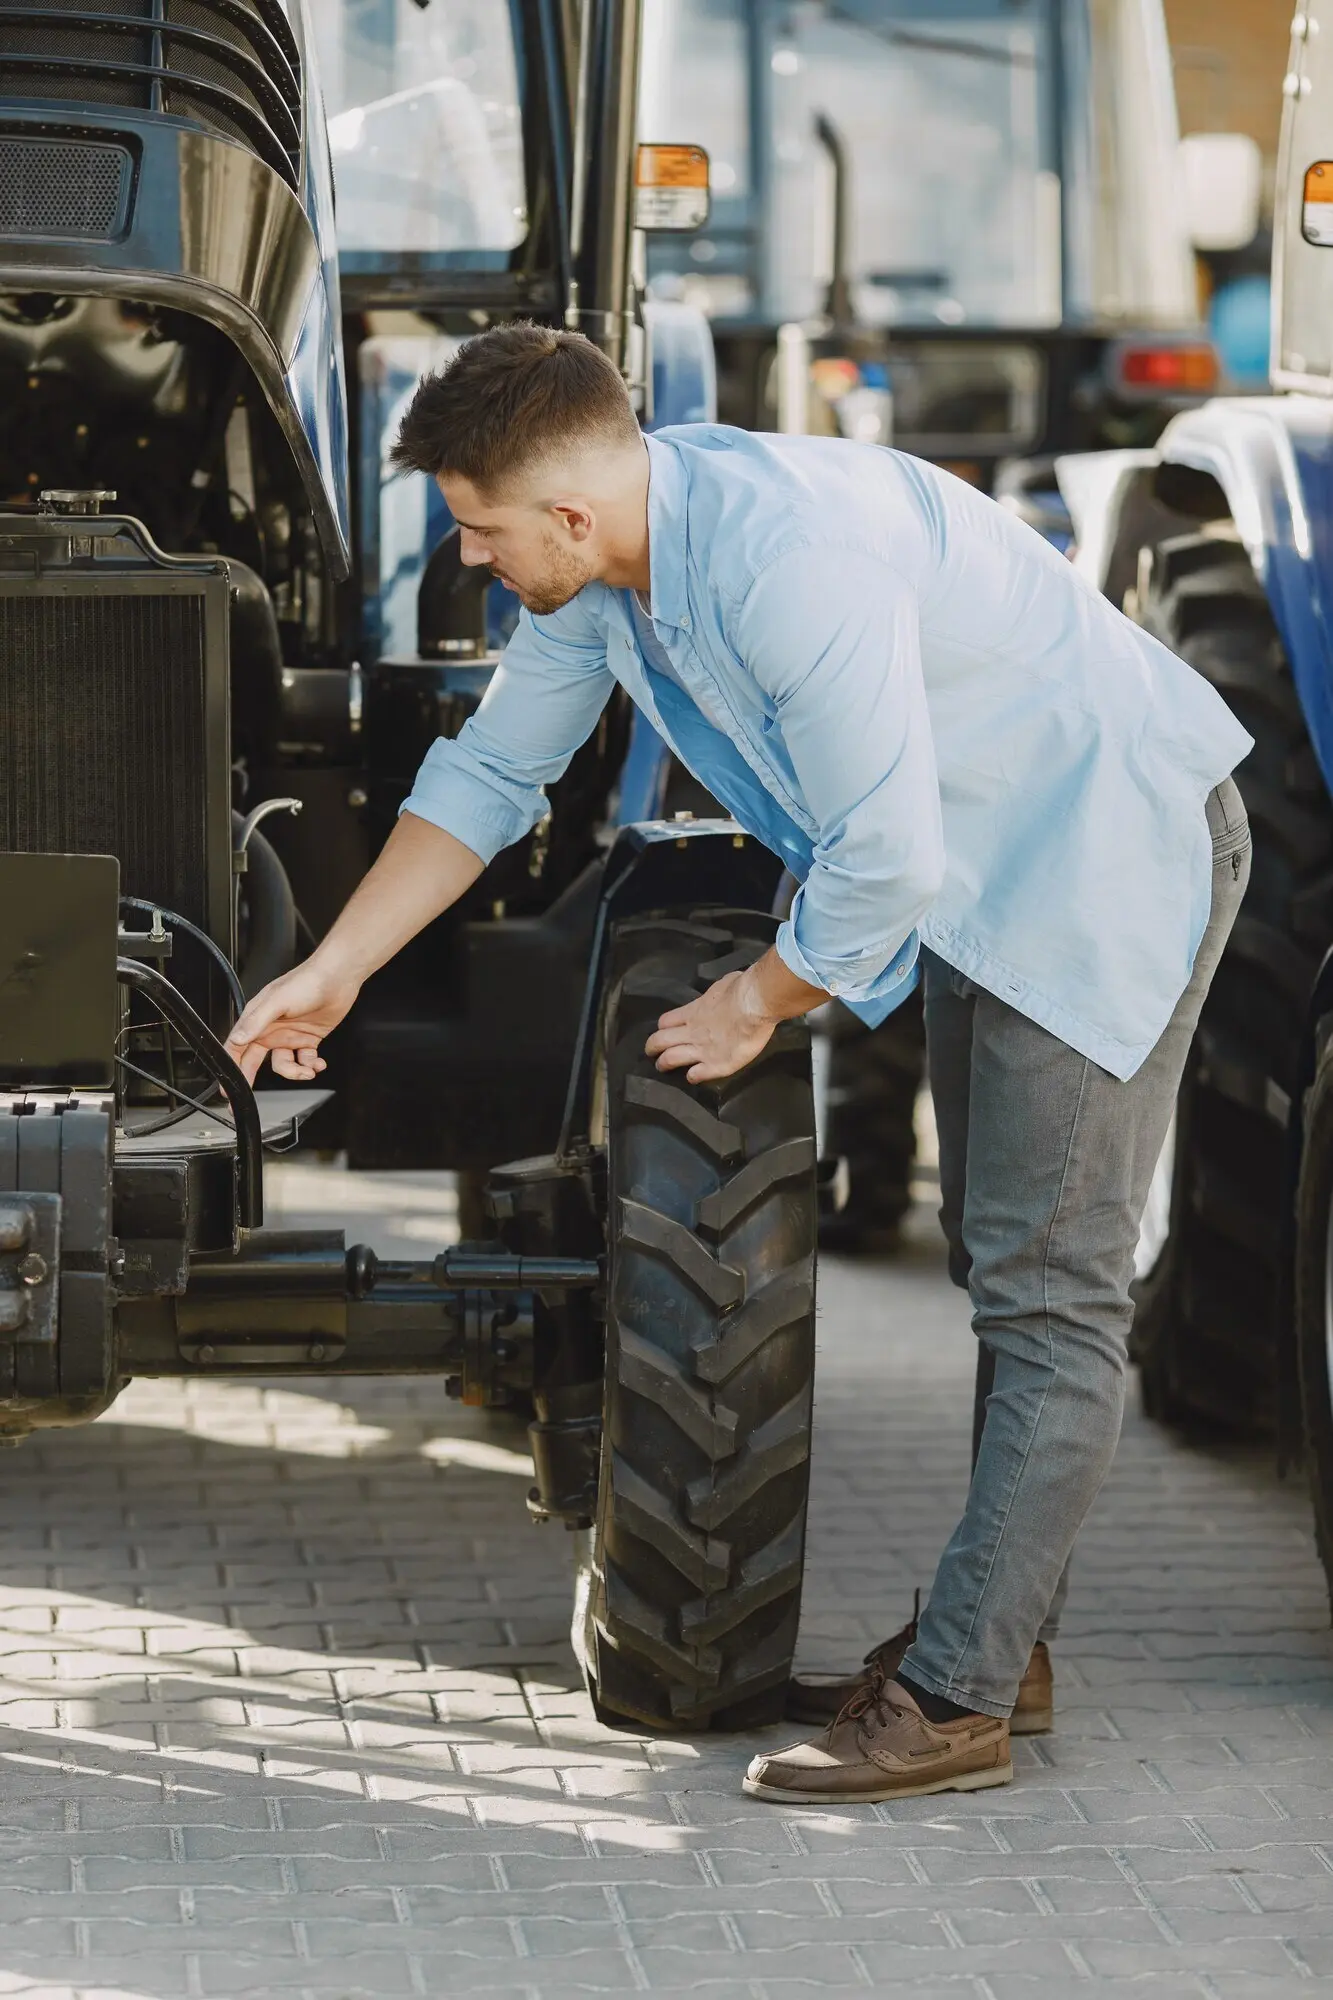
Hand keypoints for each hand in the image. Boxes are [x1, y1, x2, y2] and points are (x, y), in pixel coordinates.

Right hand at [223, 956, 360, 1085]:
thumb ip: (256, 1022)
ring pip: (284, 1064)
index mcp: (257, 1019)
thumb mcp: (277, 1002)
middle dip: (250, 1079)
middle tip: (248, 1097)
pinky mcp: (309, 1038)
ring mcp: (290, 1035)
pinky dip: (311, 1066)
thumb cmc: (306, 982)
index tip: (227, 1087)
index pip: (237, 1047)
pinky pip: (305, 1060)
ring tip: (307, 1070)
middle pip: (254, 1060)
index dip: (231, 1067)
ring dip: (295, 1072)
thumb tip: (237, 1039)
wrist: (338, 978)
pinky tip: (318, 1063)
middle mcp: (271, 1029)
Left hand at [644, 969, 778, 1084]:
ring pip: (670, 1059)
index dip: (662, 1027)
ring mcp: (701, 1050)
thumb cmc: (741, 990)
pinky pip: (696, 1075)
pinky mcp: (716, 1065)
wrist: (754, 1005)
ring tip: (662, 1067)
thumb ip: (715, 995)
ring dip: (664, 1064)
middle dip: (652, 1047)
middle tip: (651, 1052)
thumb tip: (720, 994)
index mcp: (693, 1012)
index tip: (663, 1030)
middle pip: (660, 1041)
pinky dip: (692, 1076)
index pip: (666, 1021)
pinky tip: (692, 1077)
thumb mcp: (722, 985)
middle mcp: (691, 1032)